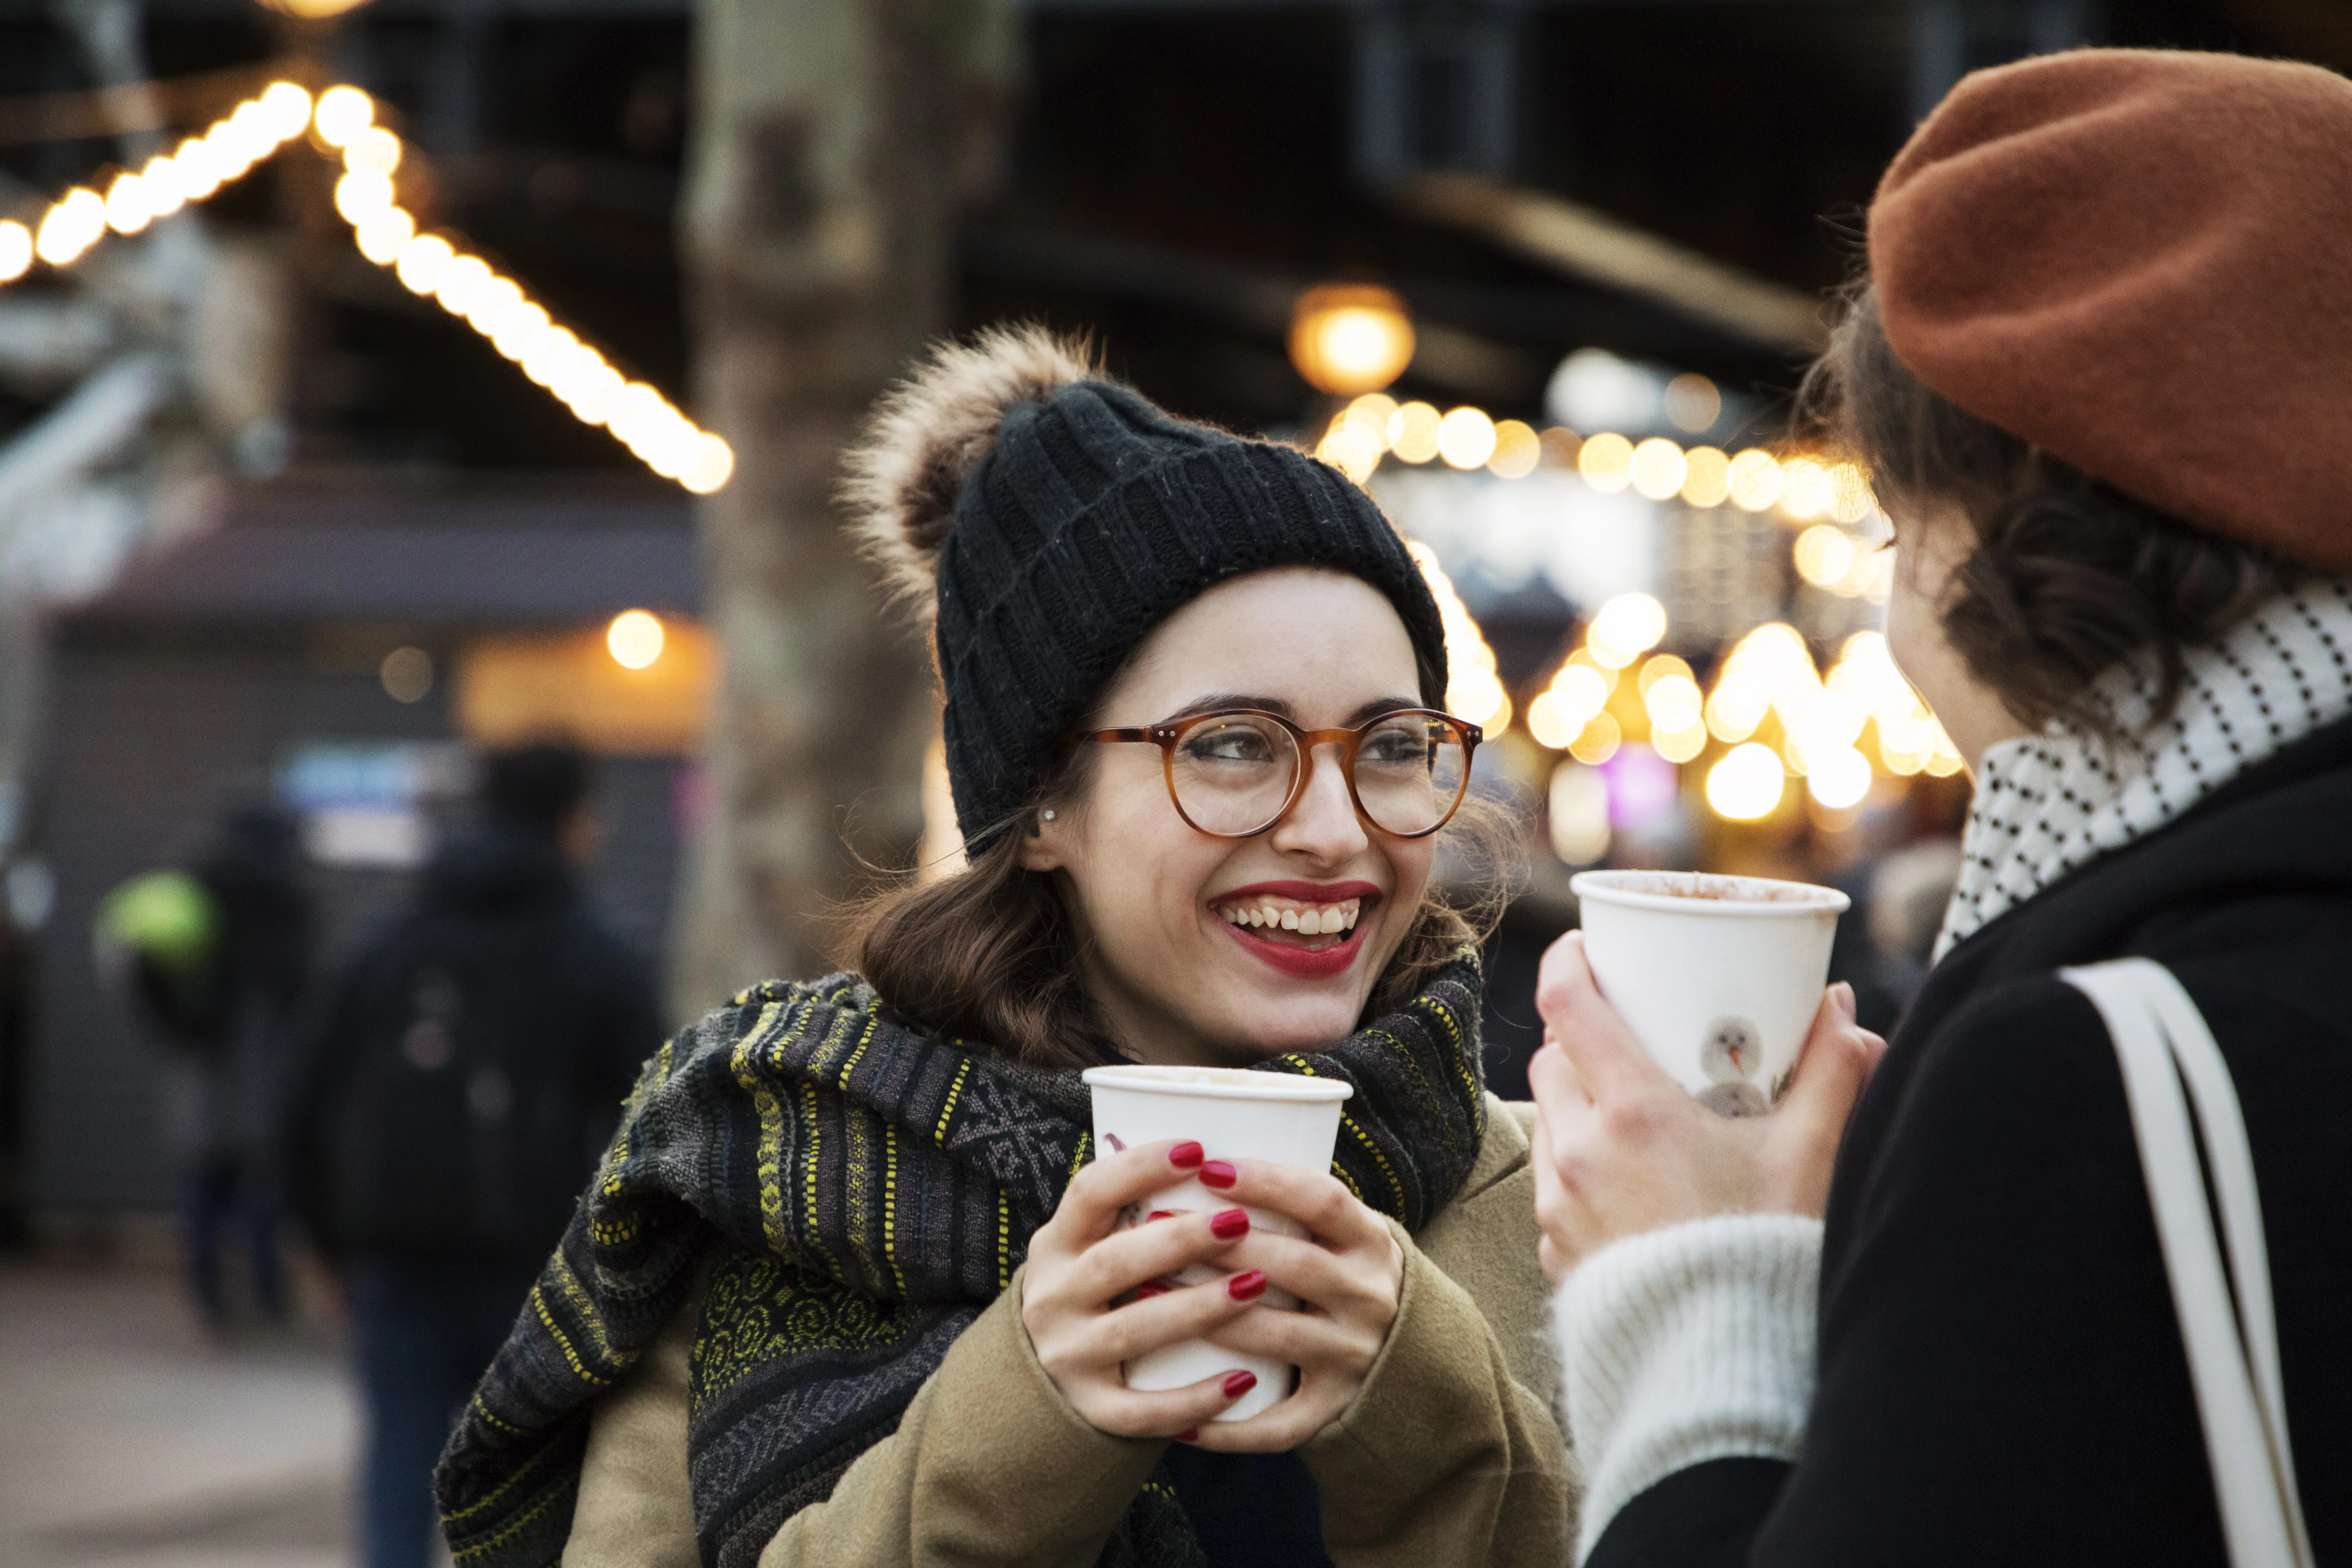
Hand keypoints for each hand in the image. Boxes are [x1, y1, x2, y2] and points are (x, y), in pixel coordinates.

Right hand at [1022, 1139, 1279, 1437]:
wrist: (1040, 1386)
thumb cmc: (1095, 1295)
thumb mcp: (1091, 1248)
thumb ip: (1133, 1215)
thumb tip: (1219, 1156)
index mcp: (1055, 1245)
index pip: (1089, 1192)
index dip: (1139, 1167)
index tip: (1197, 1148)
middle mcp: (1053, 1298)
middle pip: (1116, 1260)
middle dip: (1181, 1239)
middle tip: (1241, 1222)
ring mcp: (1068, 1356)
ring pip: (1134, 1329)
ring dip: (1198, 1307)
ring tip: (1254, 1287)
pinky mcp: (1091, 1409)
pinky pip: (1143, 1408)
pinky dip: (1193, 1398)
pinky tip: (1244, 1382)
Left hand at [1184, 1160, 1403, 1452]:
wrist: (1408, 1354)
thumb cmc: (1343, 1271)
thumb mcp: (1342, 1231)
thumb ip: (1293, 1203)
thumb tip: (1197, 1161)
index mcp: (1370, 1242)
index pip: (1324, 1200)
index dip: (1268, 1181)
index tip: (1209, 1166)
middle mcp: (1367, 1297)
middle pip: (1291, 1265)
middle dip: (1219, 1244)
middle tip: (1155, 1223)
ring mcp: (1352, 1355)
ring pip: (1275, 1336)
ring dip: (1208, 1317)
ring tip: (1146, 1294)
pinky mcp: (1333, 1407)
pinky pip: (1278, 1424)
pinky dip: (1228, 1427)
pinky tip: (1176, 1422)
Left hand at [1528, 932, 1884, 1284]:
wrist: (1725, 1365)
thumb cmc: (1768, 1255)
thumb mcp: (1811, 1156)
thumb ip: (1831, 1073)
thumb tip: (1837, 1010)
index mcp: (1632, 1114)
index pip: (1569, 1005)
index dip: (1570, 961)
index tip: (1585, 944)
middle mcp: (1581, 1153)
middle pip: (1551, 1060)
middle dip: (1580, 1038)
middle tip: (1626, 1034)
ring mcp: (1561, 1206)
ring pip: (1548, 1122)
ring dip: (1576, 1103)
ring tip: (1630, 1108)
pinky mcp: (1558, 1252)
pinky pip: (1553, 1188)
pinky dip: (1579, 1168)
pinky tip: (1626, 1180)